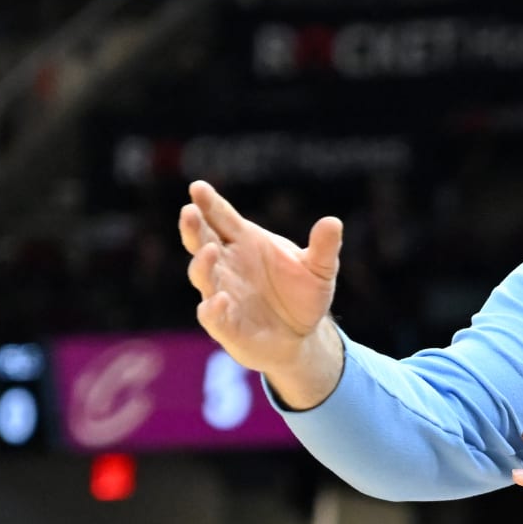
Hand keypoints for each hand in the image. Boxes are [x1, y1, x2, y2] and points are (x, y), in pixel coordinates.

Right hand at [179, 180, 342, 379]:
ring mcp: (222, 293)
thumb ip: (323, 248)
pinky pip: (213, 315)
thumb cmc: (303, 294)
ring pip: (203, 275)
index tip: (197, 187)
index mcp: (244, 242)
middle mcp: (227, 264)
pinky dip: (214, 308)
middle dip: (194, 227)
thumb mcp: (320, 270)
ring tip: (210, 250)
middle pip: (202, 241)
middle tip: (189, 211)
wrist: (302, 335)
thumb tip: (333, 222)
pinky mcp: (225, 325)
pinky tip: (221, 300)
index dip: (208, 203)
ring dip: (202, 264)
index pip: (221, 218)